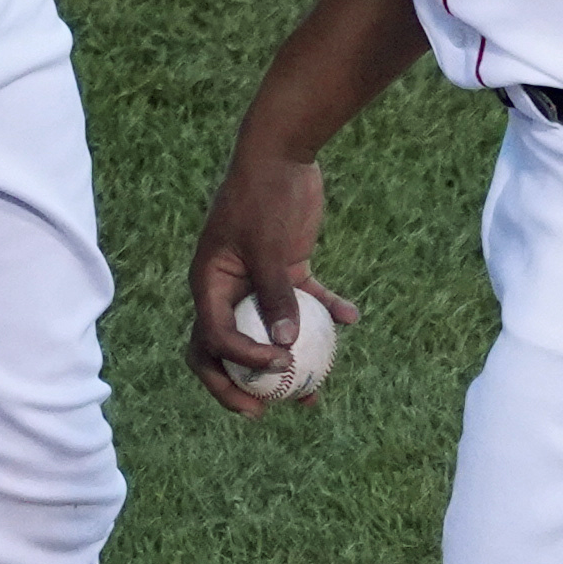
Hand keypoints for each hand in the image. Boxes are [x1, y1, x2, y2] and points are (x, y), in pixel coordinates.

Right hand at [185, 146, 359, 417]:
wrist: (283, 151)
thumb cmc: (265, 195)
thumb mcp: (268, 245)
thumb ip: (275, 295)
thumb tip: (284, 348)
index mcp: (209, 284)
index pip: (212, 339)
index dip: (239, 364)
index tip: (277, 369)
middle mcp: (227, 288)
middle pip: (225, 349)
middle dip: (241, 385)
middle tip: (264, 412)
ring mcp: (256, 280)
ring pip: (269, 333)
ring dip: (290, 363)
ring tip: (315, 392)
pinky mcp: (286, 267)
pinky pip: (303, 301)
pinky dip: (326, 312)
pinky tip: (353, 318)